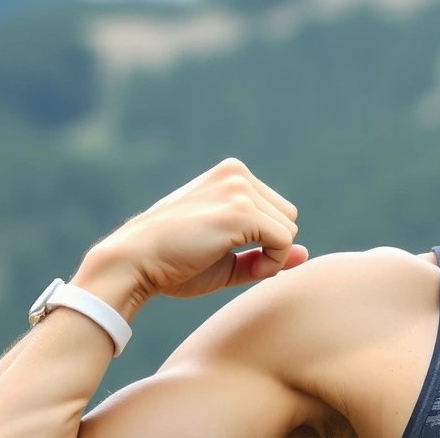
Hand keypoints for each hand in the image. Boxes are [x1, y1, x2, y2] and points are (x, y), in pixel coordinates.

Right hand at [72, 158, 309, 319]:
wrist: (133, 262)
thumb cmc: (172, 263)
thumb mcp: (226, 259)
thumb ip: (266, 253)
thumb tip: (305, 254)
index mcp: (230, 174)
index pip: (276, 211)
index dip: (264, 242)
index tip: (232, 256)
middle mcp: (237, 173)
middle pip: (289, 217)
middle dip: (270, 246)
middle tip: (233, 262)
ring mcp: (239, 189)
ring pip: (290, 229)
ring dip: (270, 256)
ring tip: (229, 262)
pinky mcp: (240, 210)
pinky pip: (284, 241)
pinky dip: (272, 263)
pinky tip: (242, 267)